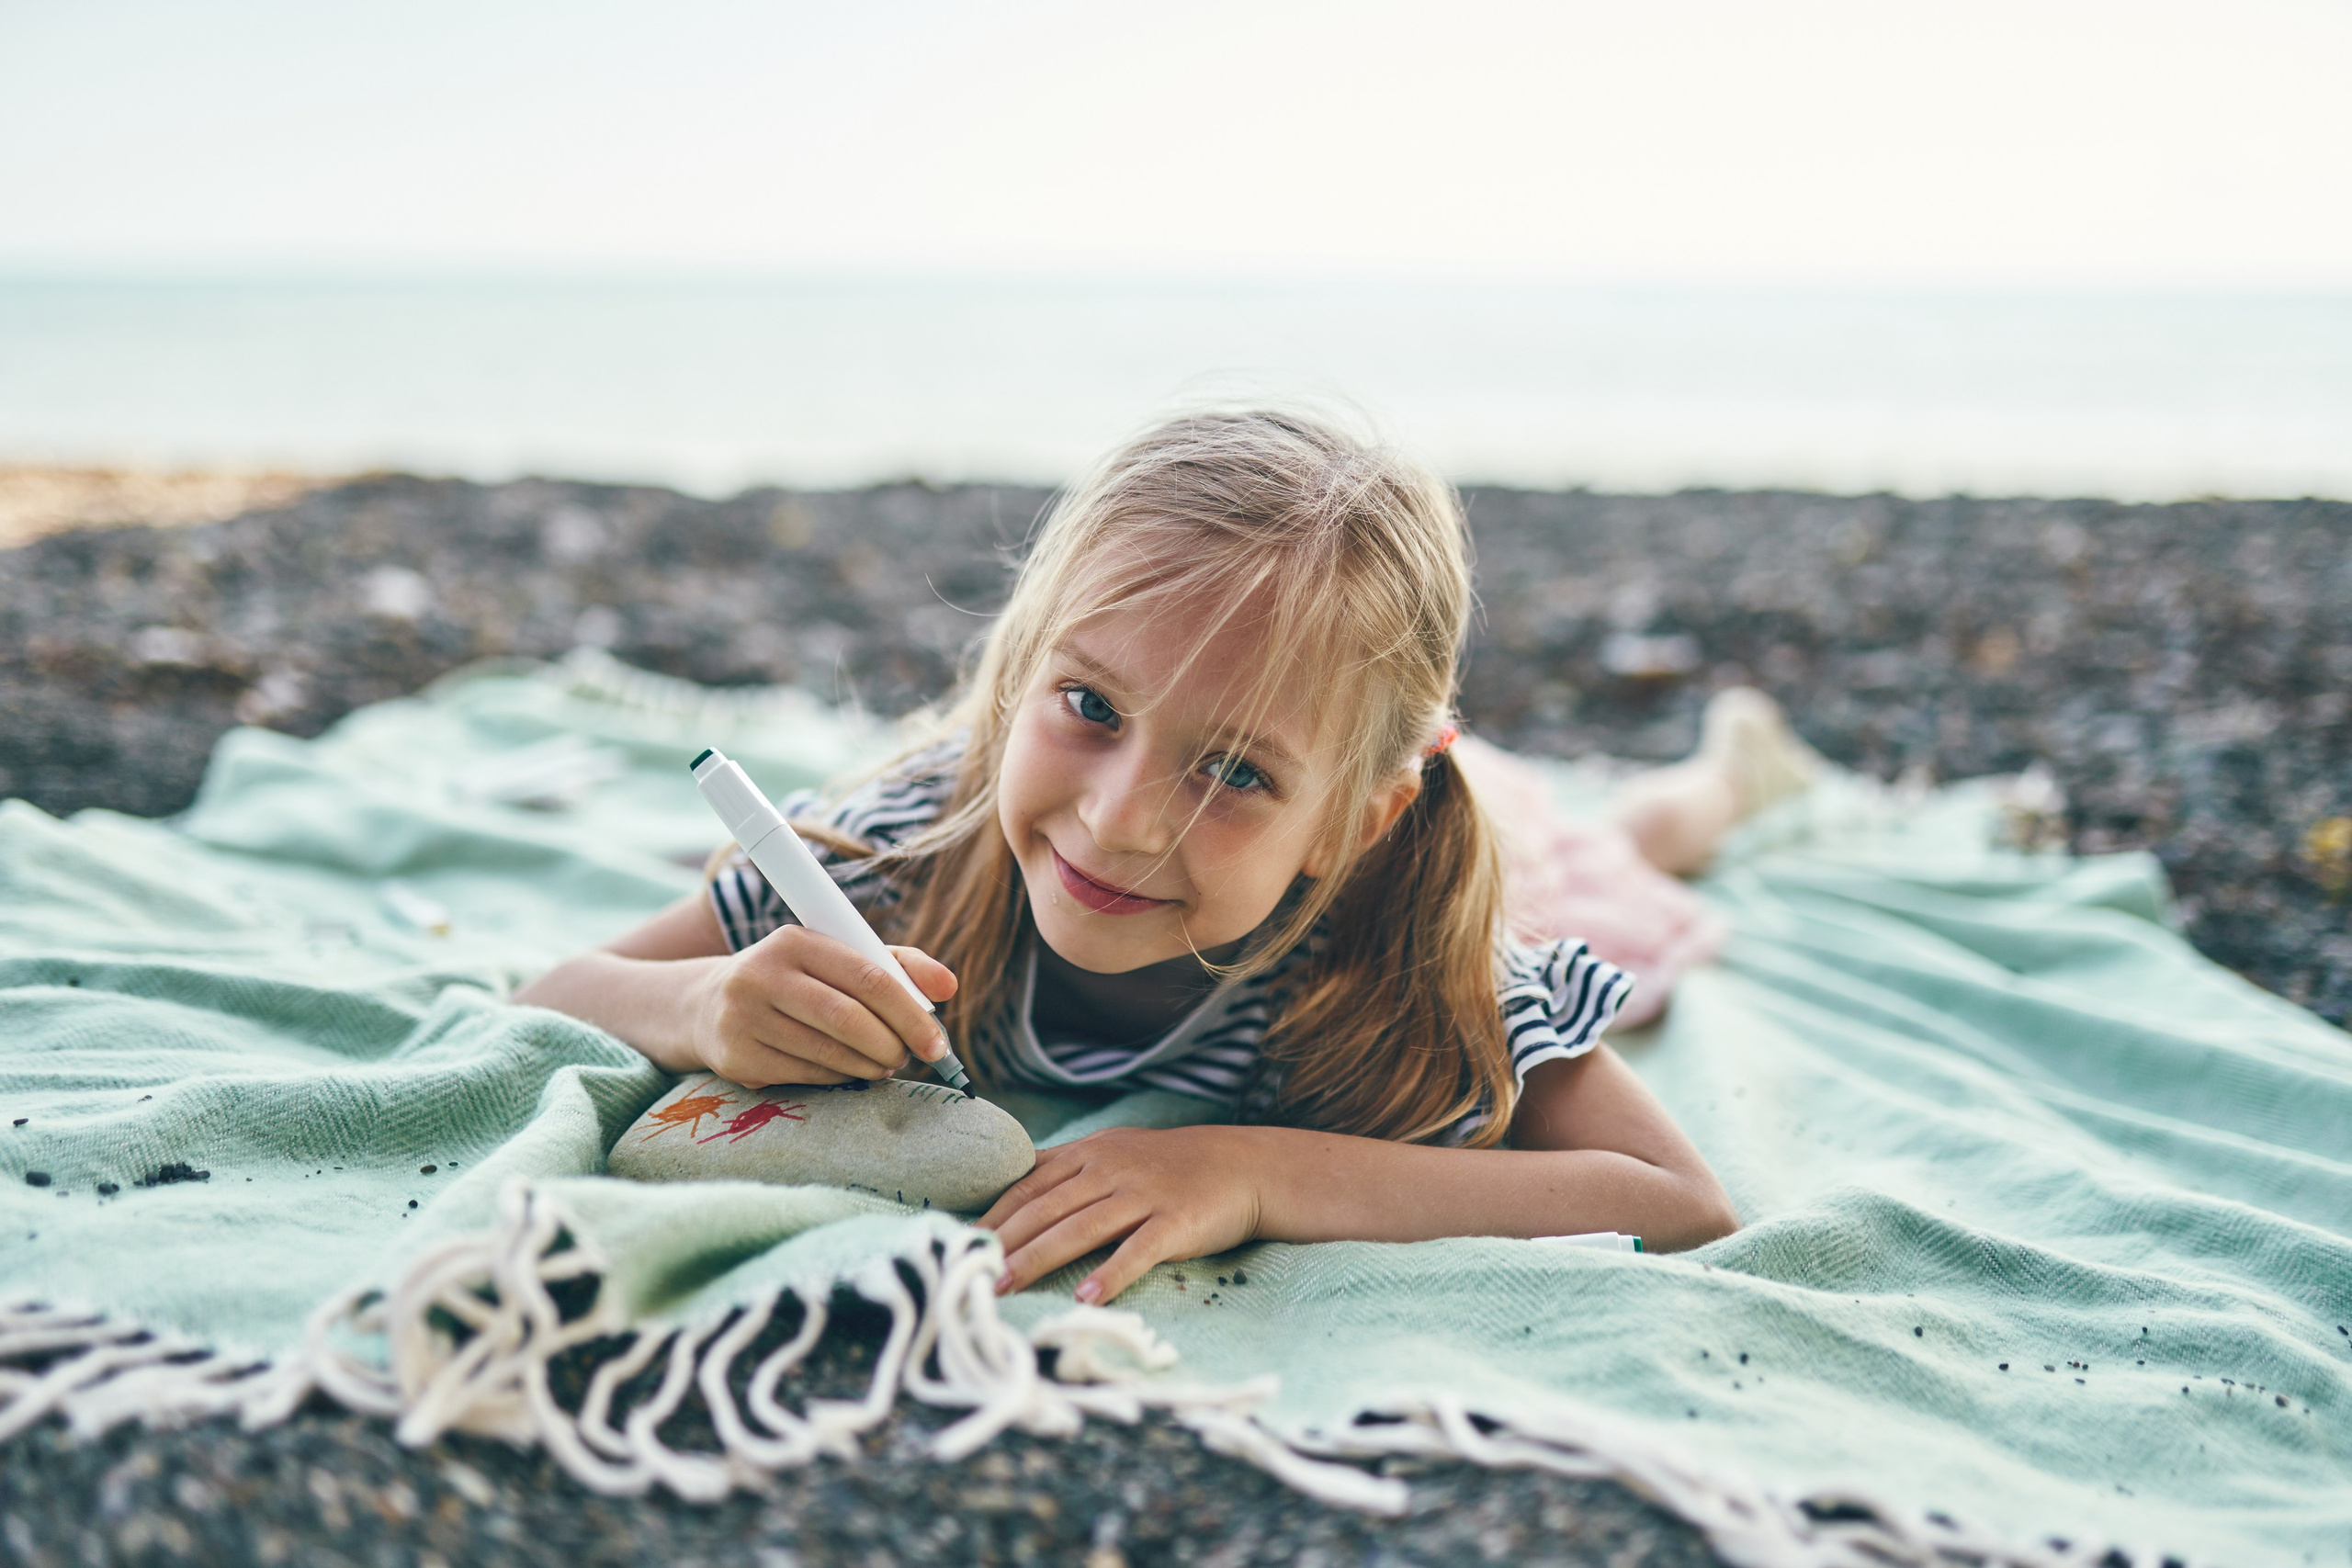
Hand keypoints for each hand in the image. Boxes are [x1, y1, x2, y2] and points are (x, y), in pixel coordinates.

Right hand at [686, 925, 955, 1087]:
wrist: (708, 1006)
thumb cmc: (796, 981)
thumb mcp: (840, 959)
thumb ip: (899, 965)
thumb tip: (950, 986)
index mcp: (795, 940)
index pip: (868, 976)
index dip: (910, 1013)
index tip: (937, 1041)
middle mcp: (761, 974)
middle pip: (848, 1018)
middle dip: (892, 1044)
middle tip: (910, 1057)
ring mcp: (743, 1017)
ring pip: (828, 1053)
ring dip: (870, 1065)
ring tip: (885, 1063)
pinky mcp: (735, 1056)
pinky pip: (805, 1075)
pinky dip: (839, 1077)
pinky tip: (849, 1070)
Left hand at [978, 1126, 1264, 1303]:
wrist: (1241, 1166)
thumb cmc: (1169, 1167)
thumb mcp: (1114, 1153)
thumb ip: (1066, 1170)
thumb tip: (1010, 1193)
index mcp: (1089, 1153)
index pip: (1028, 1184)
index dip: (993, 1215)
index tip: (962, 1243)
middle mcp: (1110, 1169)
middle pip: (1045, 1208)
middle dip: (1004, 1242)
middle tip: (970, 1272)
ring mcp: (1143, 1195)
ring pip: (1080, 1228)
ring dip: (1039, 1259)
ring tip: (1007, 1285)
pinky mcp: (1175, 1222)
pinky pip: (1137, 1250)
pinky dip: (1110, 1274)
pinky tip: (1086, 1297)